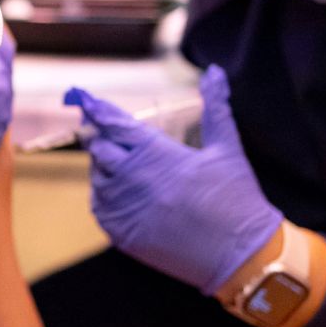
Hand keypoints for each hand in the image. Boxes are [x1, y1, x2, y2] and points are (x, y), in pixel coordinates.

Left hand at [64, 65, 281, 293]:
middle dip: (105, 141)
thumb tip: (215, 72)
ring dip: (106, 170)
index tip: (84, 100)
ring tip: (126, 169)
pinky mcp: (124, 236)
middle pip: (100, 148)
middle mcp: (134, 179)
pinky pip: (99, 210)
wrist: (241, 255)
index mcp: (157, 153)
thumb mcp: (226, 148)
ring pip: (97, 179)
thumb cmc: (236, 198)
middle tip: (115, 139)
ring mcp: (126, 209)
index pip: (114, 123)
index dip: (97, 110)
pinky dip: (105, 198)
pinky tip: (123, 195)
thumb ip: (215, 107)